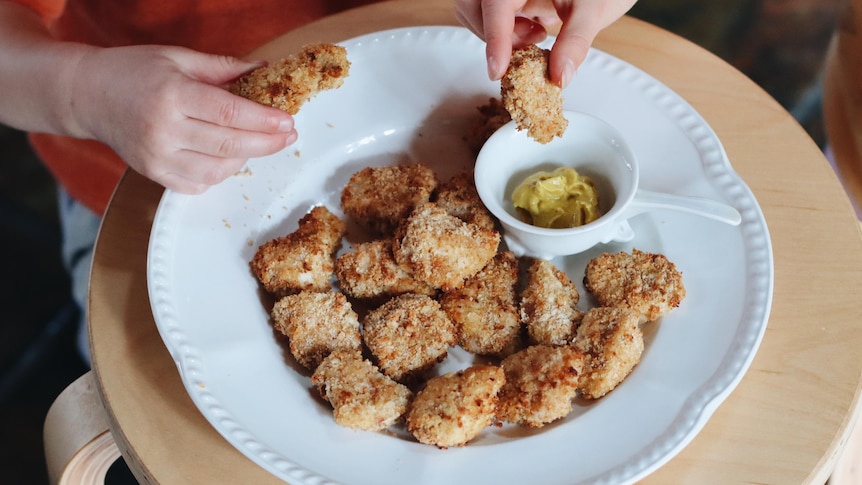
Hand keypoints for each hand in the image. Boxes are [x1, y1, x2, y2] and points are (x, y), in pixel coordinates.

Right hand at [67, 45, 296, 193]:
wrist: (87, 95)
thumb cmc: (133, 71)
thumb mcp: (178, 58)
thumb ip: (223, 68)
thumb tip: (265, 72)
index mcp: (172, 96)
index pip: (229, 114)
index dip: (264, 120)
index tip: (288, 121)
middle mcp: (163, 131)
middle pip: (229, 145)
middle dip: (266, 142)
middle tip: (288, 135)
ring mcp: (157, 158)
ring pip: (218, 171)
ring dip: (245, 158)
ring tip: (257, 142)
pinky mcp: (153, 174)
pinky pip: (198, 184)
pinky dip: (220, 174)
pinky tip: (228, 157)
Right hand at [455, 0, 636, 87]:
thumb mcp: (592, 10)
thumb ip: (575, 42)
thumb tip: (558, 76)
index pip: (496, 4)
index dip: (495, 38)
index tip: (498, 70)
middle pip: (472, 6)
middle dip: (493, 35)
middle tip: (528, 44)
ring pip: (473, 11)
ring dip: (497, 35)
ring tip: (535, 35)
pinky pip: (485, 14)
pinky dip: (502, 32)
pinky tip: (531, 29)